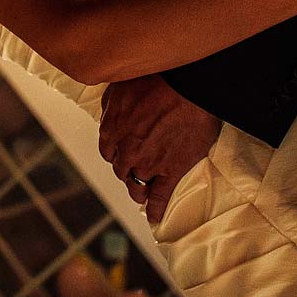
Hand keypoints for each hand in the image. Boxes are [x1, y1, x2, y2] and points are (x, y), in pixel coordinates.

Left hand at [99, 75, 219, 223]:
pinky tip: (154, 217)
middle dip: (126, 169)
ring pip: (136, 185)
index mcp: (112, 128)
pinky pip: (160, 196)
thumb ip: (111, 104)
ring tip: (141, 191)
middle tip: (134, 169)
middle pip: (121, 169)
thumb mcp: (122, 85)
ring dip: (137, 188)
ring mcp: (148, 163)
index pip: (107, 151)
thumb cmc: (157, 79)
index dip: (115, 152)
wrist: (189, 87)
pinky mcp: (171, 171)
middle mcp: (126, 150)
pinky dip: (156, 208)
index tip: (121, 154)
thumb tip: (108, 115)